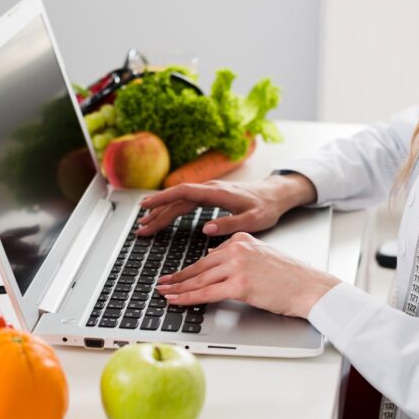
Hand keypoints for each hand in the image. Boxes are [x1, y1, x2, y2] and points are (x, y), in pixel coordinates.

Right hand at [136, 174, 316, 236]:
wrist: (277, 194)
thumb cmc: (267, 207)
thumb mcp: (253, 220)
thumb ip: (230, 225)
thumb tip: (206, 230)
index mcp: (218, 193)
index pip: (183, 192)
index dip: (163, 199)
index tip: (146, 207)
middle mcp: (210, 189)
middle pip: (176, 199)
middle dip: (157, 212)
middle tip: (141, 228)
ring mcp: (209, 191)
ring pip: (179, 200)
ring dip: (161, 212)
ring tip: (145, 225)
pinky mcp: (211, 196)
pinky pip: (186, 201)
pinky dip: (172, 209)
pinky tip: (163, 216)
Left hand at [156, 232, 340, 317]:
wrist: (310, 287)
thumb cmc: (291, 278)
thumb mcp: (261, 257)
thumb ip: (239, 259)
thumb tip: (216, 269)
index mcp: (241, 238)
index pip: (208, 256)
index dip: (189, 269)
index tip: (176, 275)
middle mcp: (237, 248)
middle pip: (199, 266)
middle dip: (177, 278)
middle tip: (162, 284)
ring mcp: (237, 265)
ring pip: (199, 279)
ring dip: (178, 288)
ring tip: (164, 294)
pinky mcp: (239, 284)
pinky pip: (206, 293)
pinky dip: (188, 298)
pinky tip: (177, 301)